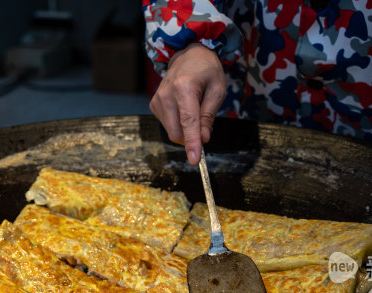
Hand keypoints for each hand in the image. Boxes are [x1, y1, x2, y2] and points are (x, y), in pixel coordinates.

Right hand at [149, 43, 226, 163]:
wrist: (188, 54)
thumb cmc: (206, 70)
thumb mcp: (217, 90)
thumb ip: (209, 115)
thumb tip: (203, 138)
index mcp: (184, 88)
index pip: (188, 122)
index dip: (192, 143)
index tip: (195, 159)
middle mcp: (166, 94)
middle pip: (177, 132)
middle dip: (191, 137)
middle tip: (204, 126)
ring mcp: (157, 100)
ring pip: (172, 131)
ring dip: (185, 129)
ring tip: (194, 108)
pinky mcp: (154, 104)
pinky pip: (167, 125)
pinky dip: (178, 124)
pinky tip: (184, 108)